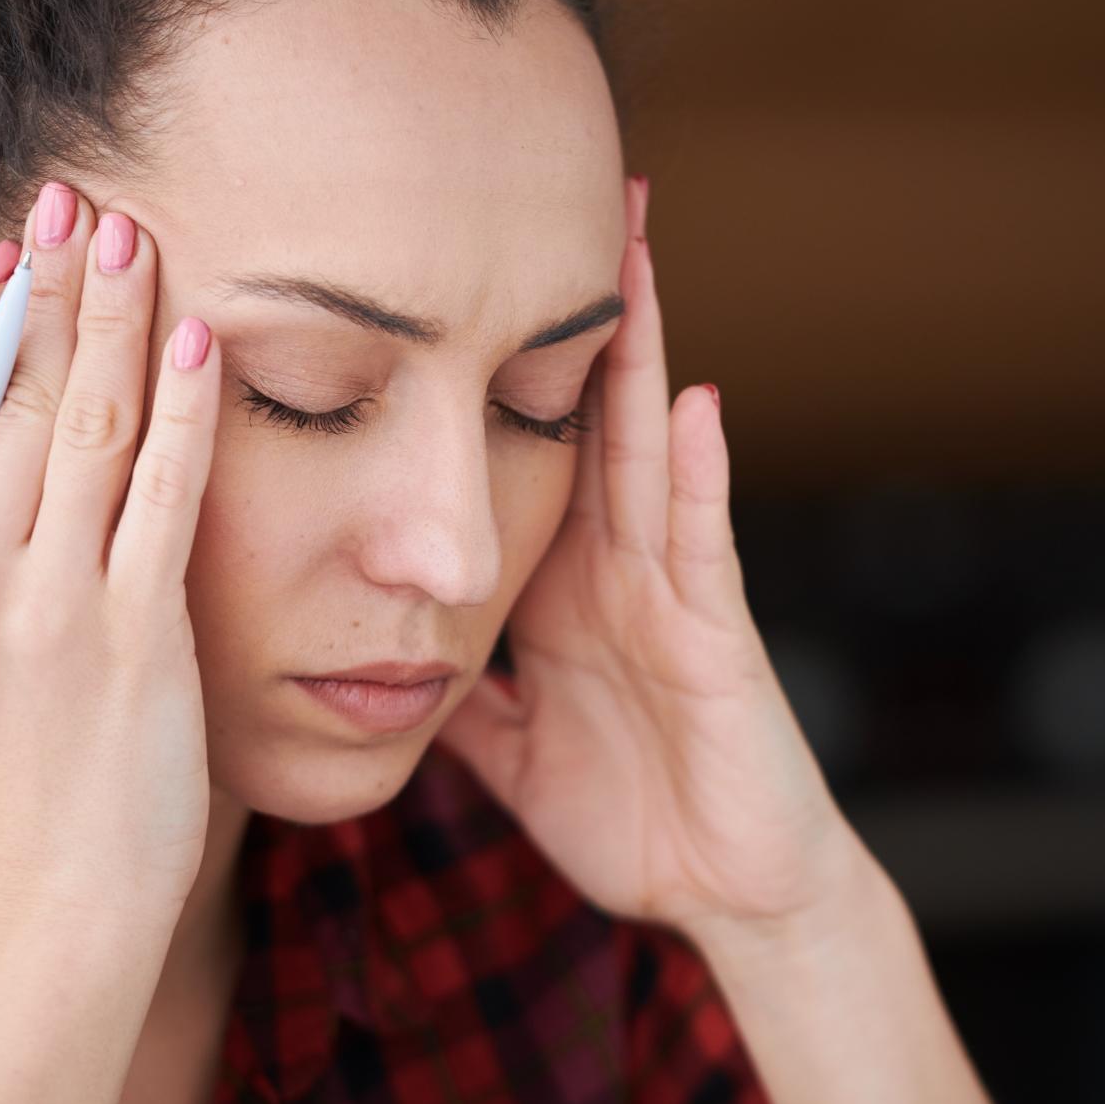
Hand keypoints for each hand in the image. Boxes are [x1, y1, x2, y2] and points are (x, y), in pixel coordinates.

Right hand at [0, 183, 221, 931]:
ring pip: (82, 424)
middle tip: (76, 202)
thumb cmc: (12, 793)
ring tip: (133, 237)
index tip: (1, 260)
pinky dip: (182, 407)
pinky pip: (165, 491)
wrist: (59, 910)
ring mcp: (53, 608)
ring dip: (113, 318)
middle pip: (6, 398)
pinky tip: (198, 340)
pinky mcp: (140, 634)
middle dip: (48, 288)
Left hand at [434, 176, 861, 939]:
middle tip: (553, 209)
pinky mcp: (716, 637)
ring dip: (642, 355)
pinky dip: (701, 476)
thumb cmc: (631, 816)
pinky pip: (705, 545)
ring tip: (630, 252)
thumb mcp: (512, 752)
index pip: (520, 461)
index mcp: (561, 594)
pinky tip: (695, 403)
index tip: (441, 298)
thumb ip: (460, 697)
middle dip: (569, 322)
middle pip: (584, 423)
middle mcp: (615, 573)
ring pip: (646, 453)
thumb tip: (379, 660)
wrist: (725, 894)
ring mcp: (670, 596)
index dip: (489, 378)